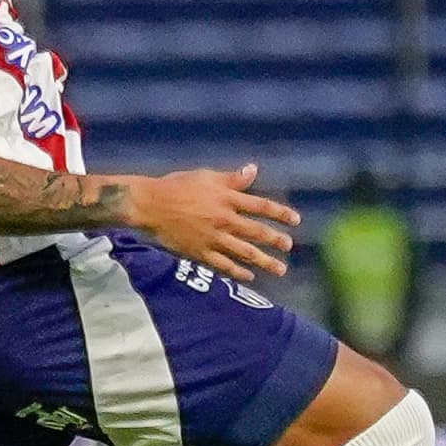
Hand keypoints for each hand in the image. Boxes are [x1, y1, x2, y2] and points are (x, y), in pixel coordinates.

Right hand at [127, 163, 298, 282]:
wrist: (150, 205)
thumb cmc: (177, 186)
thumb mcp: (206, 176)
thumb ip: (232, 177)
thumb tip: (253, 169)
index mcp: (226, 199)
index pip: (260, 206)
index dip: (280, 213)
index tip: (295, 220)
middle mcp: (224, 220)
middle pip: (256, 232)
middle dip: (275, 239)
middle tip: (288, 246)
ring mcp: (213, 238)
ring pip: (244, 252)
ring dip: (264, 260)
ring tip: (280, 268)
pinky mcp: (200, 252)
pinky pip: (223, 264)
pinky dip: (237, 271)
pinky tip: (249, 276)